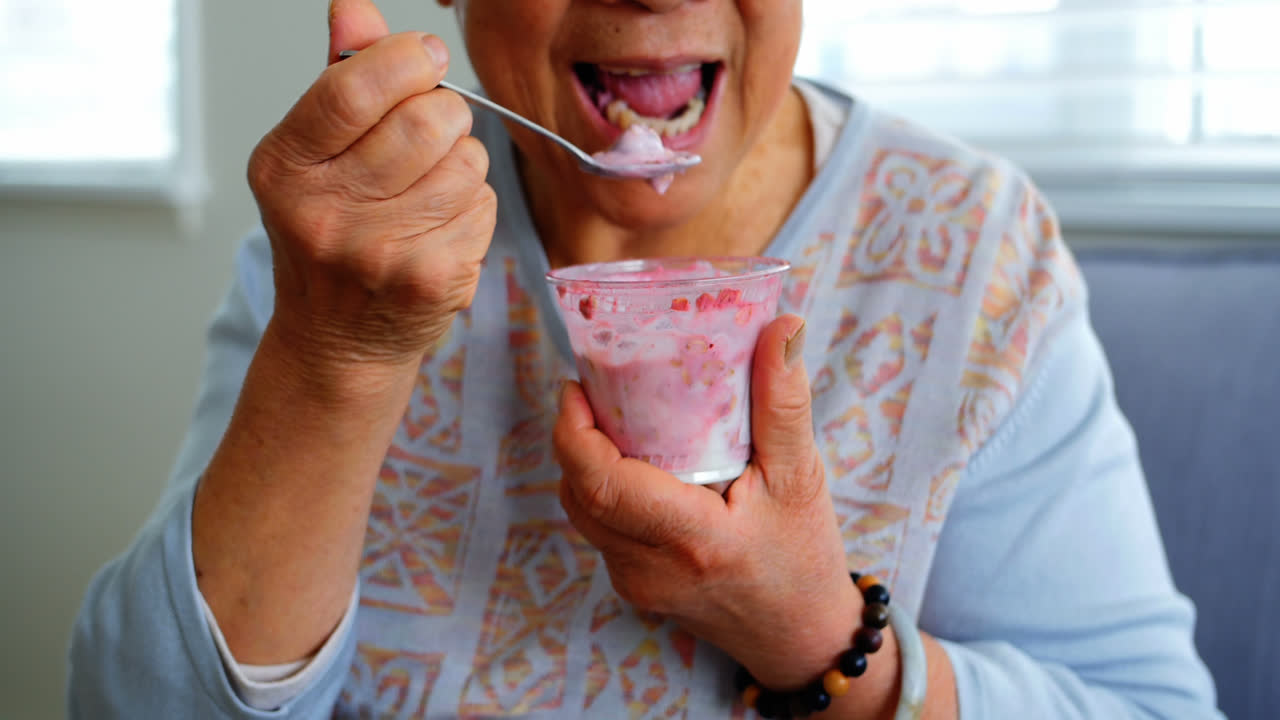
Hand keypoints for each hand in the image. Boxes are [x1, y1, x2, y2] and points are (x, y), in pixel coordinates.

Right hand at [248, 0, 495, 393]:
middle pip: (424, 121)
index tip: (425, 57)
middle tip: (432, 134)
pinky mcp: (432, 280)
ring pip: (466, 163)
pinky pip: (484, 205)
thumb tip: (353, 6)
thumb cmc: (329, 237)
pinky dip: (474, 209)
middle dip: (444, 114)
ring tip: (429, 192)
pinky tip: (440, 232)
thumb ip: (339, 80)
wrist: (338, 342)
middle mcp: (323, 214)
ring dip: (462, 166)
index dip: (404, 60)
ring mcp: (379, 253)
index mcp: (285, 168)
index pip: (352, 90)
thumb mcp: (314, 158)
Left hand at [553, 315, 862, 688]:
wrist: (801, 638)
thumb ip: (784, 401)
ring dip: (585, 462)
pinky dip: (603, 489)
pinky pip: (598, 528)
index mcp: (690, 539)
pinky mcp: (632, 588)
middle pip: (579, 492)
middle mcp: (649, 568)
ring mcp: (634, 583)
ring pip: (582, 511)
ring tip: (610, 417)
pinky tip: (631, 461)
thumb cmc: (804, 556)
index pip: (601, 483)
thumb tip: (783, 326)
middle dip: (575, 435)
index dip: (574, 431)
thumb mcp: (802, 475)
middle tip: (594, 387)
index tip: (577, 386)